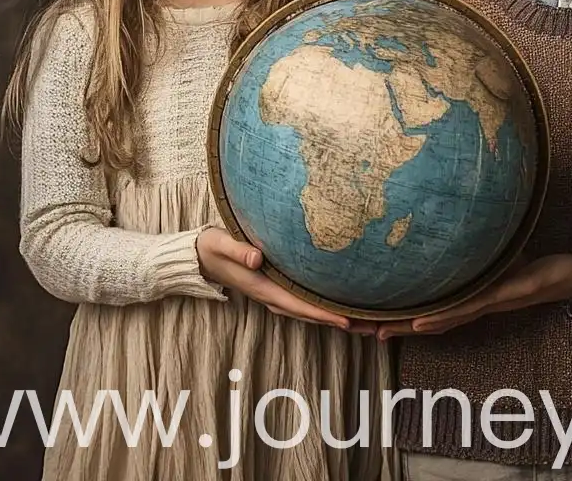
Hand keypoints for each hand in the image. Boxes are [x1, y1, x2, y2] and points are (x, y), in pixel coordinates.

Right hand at [195, 225, 350, 329]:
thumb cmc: (213, 247)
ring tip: (362, 322)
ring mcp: (274, 295)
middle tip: (369, 327)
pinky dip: (321, 308)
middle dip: (338, 321)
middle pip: (310, 314)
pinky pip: (303, 303)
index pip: (298, 305)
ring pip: (309, 311)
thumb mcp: (222, 244)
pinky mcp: (275, 288)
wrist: (201, 257)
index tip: (346, 321)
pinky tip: (336, 306)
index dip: (322, 314)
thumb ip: (238, 251)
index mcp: (263, 288)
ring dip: (333, 317)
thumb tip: (257, 259)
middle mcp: (272, 296)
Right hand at [356, 252, 571, 340]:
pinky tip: (428, 318)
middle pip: (435, 319)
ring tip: (393, 330)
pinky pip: (470, 305)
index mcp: (474, 295)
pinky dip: (447, 314)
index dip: (408, 315)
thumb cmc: (531, 263)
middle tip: (373, 333)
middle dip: (404, 327)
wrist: (567, 275)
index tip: (379, 316)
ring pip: (449, 317)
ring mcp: (489, 301)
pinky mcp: (503, 294)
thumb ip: (475, 242)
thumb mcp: (496, 250)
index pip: (436, 307)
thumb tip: (451, 217)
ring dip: (420, 325)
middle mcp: (477, 303)